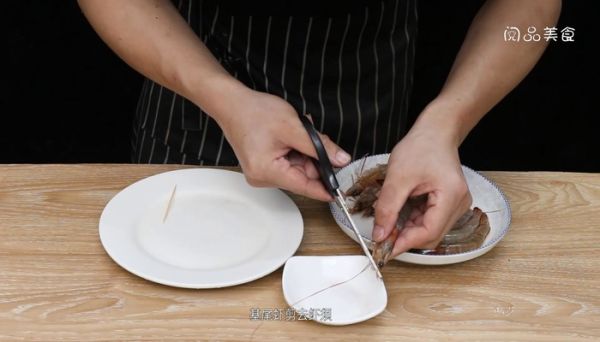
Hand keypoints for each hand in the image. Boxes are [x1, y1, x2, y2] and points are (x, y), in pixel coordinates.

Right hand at [216, 87, 350, 200]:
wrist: (232, 104)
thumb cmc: (254, 112)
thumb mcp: (294, 128)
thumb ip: (321, 147)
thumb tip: (341, 160)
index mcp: (267, 172)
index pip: (304, 187)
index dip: (325, 188)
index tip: (341, 192)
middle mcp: (262, 178)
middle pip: (301, 176)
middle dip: (313, 158)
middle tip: (316, 137)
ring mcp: (261, 173)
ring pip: (296, 168)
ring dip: (304, 151)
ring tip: (300, 130)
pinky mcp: (262, 166)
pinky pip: (287, 163)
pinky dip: (295, 150)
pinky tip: (293, 135)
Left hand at [372, 116, 471, 256]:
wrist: (436, 131)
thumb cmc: (421, 146)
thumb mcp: (397, 177)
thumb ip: (387, 207)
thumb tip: (380, 234)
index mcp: (451, 196)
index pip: (429, 232)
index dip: (405, 243)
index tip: (384, 248)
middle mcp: (459, 204)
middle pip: (431, 235)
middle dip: (405, 238)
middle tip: (382, 237)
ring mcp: (456, 204)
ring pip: (430, 229)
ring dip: (408, 230)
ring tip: (388, 223)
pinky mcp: (448, 203)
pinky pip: (430, 220)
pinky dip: (413, 221)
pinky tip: (400, 215)